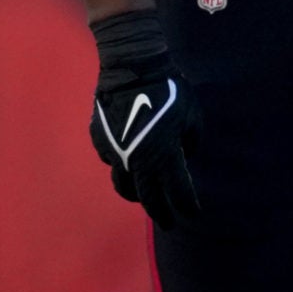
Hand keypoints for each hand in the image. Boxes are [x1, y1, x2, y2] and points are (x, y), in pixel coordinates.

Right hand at [87, 10, 202, 229]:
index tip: (192, 216)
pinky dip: (122, 167)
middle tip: (167, 222)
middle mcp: (137, 161)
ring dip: (136, 194)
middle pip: (146, 198)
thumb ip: (190, 143)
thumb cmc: (170, 90)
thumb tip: (184, 158)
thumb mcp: (192, 116)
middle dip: (159, 213)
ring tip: (145, 197)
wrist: (132, 69)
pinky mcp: (100, 142)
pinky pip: (112, 162)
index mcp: (164, 155)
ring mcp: (115, 153)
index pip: (177, 192)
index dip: (186, 206)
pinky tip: (129, 161)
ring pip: (124, 185)